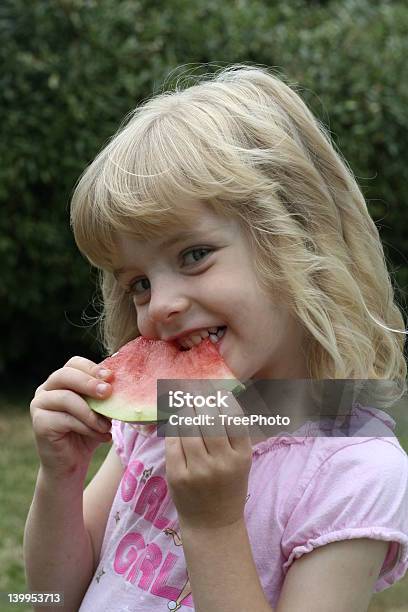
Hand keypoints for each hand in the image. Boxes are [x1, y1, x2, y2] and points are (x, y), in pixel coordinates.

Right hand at [30, 356, 113, 477]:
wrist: (72, 464)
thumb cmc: (88, 432)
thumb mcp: (100, 410)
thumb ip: (105, 395)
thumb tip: (121, 380)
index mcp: (61, 381)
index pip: (74, 363)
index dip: (92, 368)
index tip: (111, 377)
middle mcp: (46, 389)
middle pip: (65, 375)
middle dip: (89, 382)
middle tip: (108, 392)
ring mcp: (39, 405)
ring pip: (66, 398)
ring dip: (91, 412)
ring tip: (108, 426)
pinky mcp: (39, 423)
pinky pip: (65, 419)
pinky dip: (87, 427)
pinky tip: (102, 436)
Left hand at [164, 384, 251, 529]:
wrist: (213, 525)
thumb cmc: (228, 486)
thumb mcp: (241, 461)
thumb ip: (233, 433)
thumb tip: (219, 395)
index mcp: (241, 456)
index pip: (233, 417)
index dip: (223, 399)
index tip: (215, 389)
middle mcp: (222, 462)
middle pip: (209, 419)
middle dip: (201, 400)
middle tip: (195, 389)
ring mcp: (199, 470)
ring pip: (189, 428)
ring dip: (186, 410)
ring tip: (185, 401)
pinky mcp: (178, 476)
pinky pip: (173, 442)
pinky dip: (174, 428)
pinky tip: (176, 421)